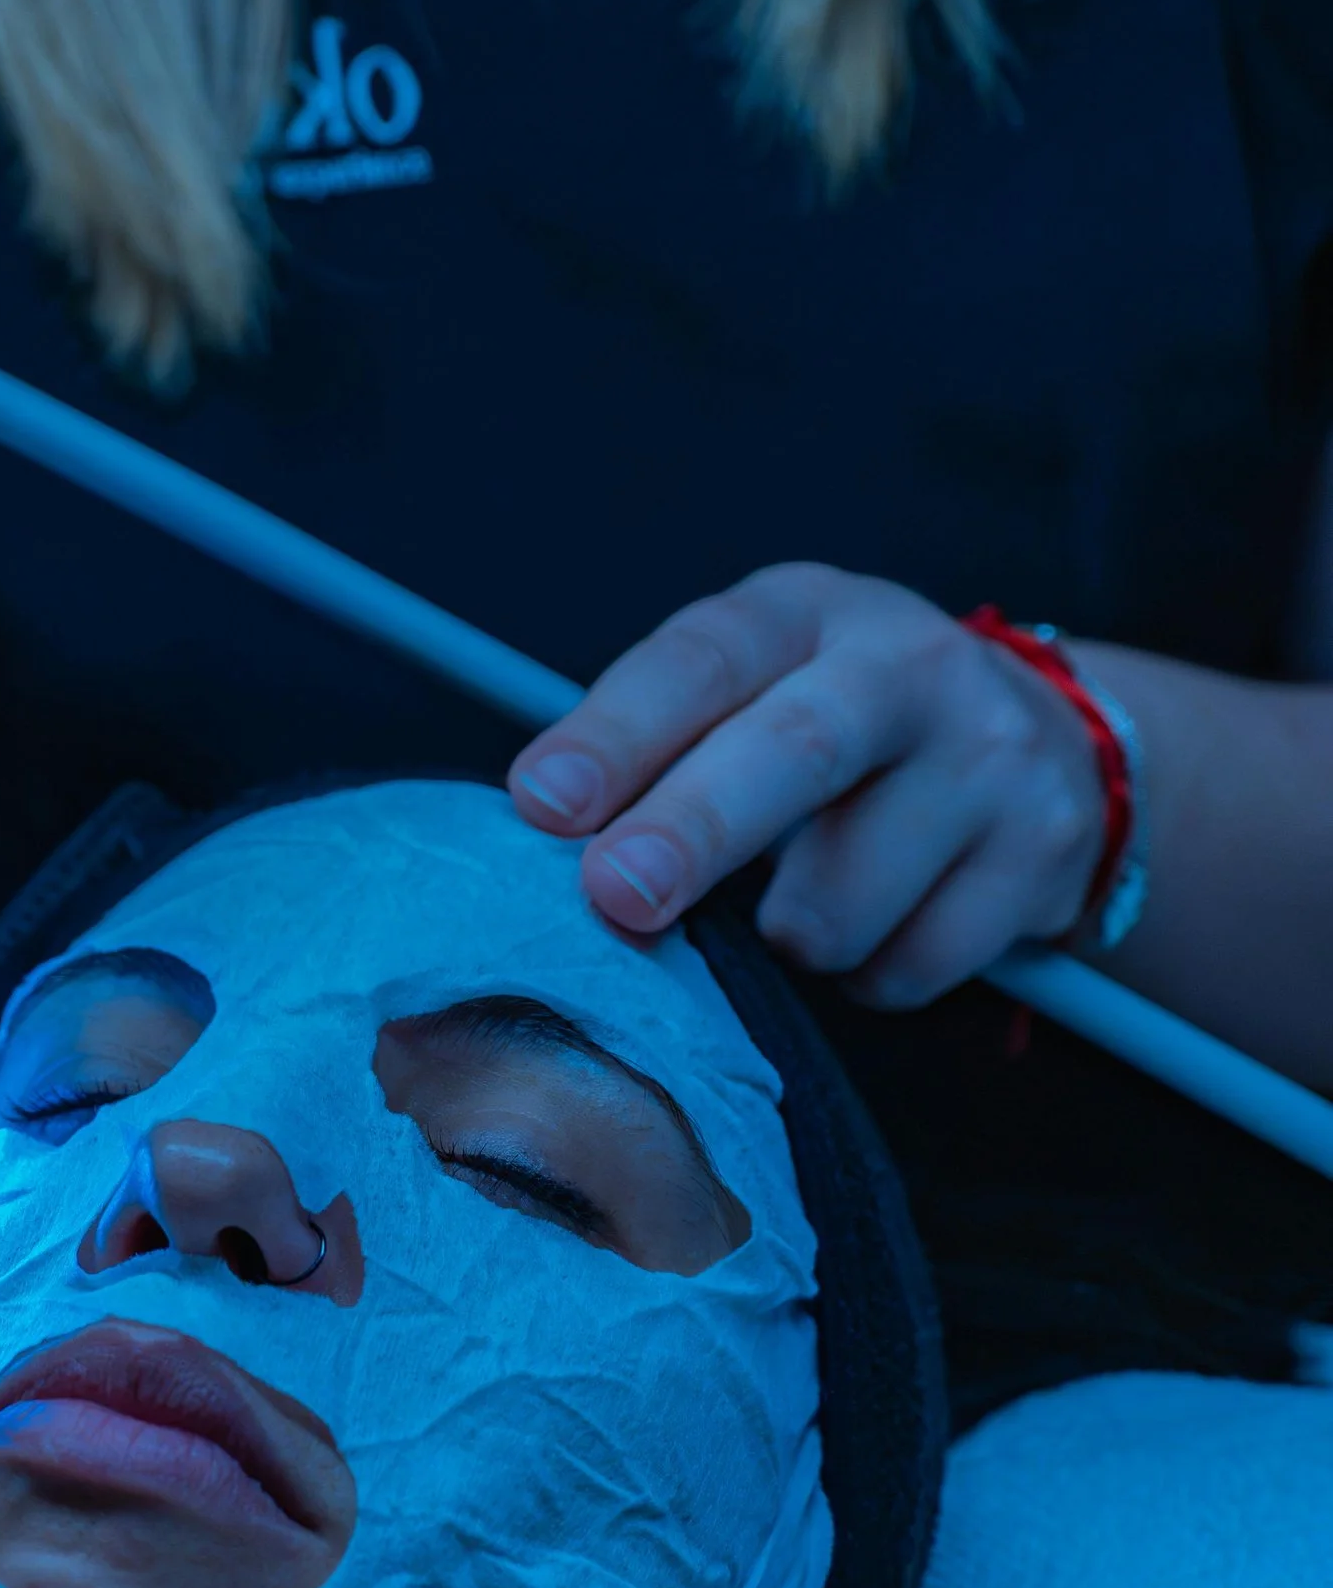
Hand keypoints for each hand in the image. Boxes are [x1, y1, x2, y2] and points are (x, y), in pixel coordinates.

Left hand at [505, 564, 1112, 1005]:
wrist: (1045, 746)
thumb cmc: (835, 726)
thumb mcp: (755, 689)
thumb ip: (662, 744)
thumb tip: (548, 832)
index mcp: (806, 613)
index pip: (705, 660)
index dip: (619, 733)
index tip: (543, 802)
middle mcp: (908, 666)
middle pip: (795, 751)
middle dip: (695, 830)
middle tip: (619, 896)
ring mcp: (990, 756)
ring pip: (845, 898)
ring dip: (790, 936)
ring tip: (805, 899)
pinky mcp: (1041, 849)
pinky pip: (910, 964)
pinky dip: (869, 974)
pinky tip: (887, 919)